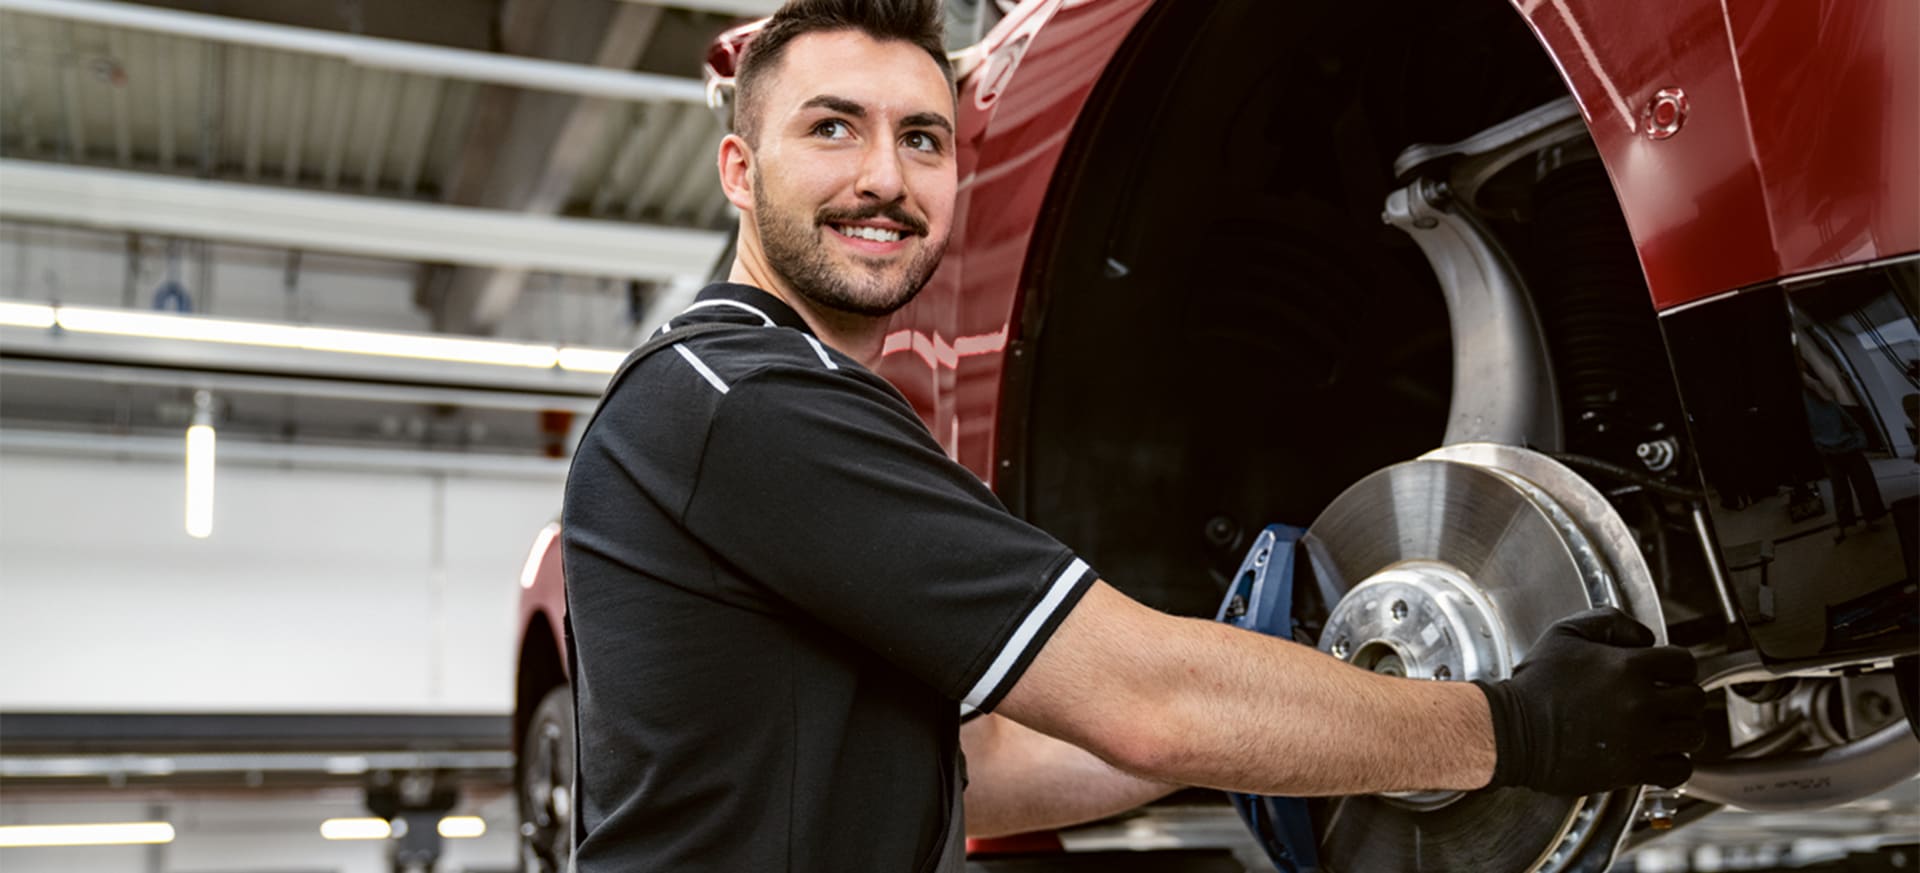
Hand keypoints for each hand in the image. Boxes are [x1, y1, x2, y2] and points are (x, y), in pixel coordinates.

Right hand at [1472, 607, 1706, 794]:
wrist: (1513, 731)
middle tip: (1665, 701)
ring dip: (1682, 730)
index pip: (1684, 663)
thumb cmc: (1535, 685)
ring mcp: (1640, 739)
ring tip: (1663, 728)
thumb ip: (1610, 621)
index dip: (1677, 667)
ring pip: (1692, 734)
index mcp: (1629, 666)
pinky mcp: (1632, 769)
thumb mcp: (1564, 633)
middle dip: (1682, 698)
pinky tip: (1658, 754)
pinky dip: (1675, 763)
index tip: (1667, 675)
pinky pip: (1679, 769)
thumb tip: (1645, 637)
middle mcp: (1641, 702)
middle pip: (1694, 699)